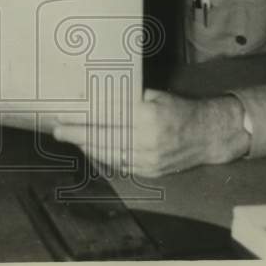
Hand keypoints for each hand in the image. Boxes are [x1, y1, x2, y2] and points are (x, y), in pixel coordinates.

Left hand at [52, 90, 249, 176]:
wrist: (207, 135)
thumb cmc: (178, 109)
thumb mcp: (154, 95)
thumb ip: (126, 97)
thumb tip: (92, 95)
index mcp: (148, 115)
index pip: (106, 114)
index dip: (83, 114)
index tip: (66, 111)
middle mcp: (147, 139)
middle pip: (102, 135)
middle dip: (76, 132)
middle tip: (58, 128)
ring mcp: (148, 158)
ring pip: (108, 152)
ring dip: (85, 145)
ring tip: (69, 138)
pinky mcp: (150, 171)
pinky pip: (119, 164)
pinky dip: (102, 155)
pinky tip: (90, 148)